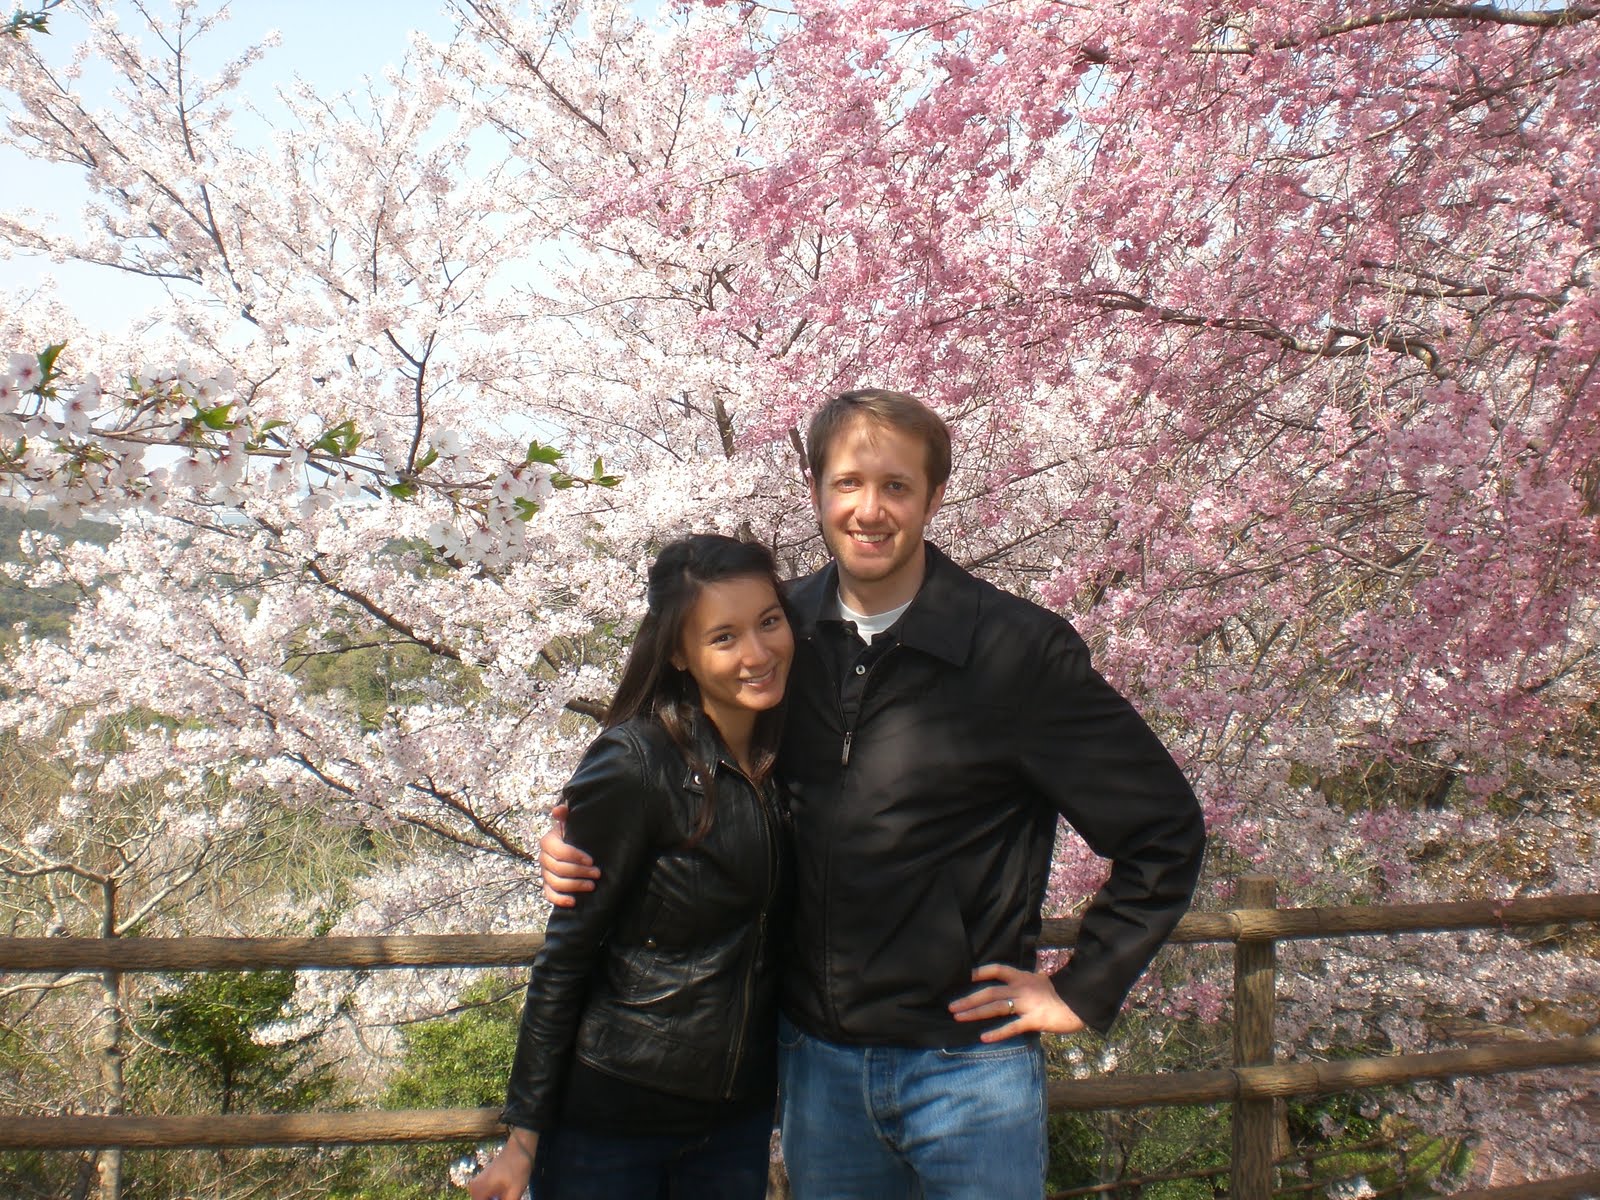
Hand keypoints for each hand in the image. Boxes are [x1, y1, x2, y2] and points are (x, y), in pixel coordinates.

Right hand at [466, 1129, 536, 1199]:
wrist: (520, 1148)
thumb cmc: (517, 1169)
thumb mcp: (513, 1194)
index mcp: (478, 1192)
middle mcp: (474, 1189)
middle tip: (511, 1198)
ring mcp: (478, 1185)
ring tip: (510, 1196)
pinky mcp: (484, 1182)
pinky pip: (489, 1196)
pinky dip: (497, 1199)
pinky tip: (508, 1196)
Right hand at [540, 803, 598, 908]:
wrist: (572, 845)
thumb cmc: (574, 833)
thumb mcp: (571, 822)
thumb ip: (566, 815)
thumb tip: (558, 810)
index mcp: (548, 842)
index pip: (559, 851)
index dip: (575, 857)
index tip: (592, 860)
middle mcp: (543, 858)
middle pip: (558, 869)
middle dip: (579, 872)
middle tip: (597, 873)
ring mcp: (544, 873)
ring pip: (555, 883)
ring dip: (574, 886)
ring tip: (592, 885)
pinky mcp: (548, 886)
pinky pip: (549, 895)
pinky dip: (560, 900)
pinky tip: (573, 902)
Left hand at [948, 964, 1086, 1041]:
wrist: (1082, 1003)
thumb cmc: (1063, 995)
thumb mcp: (1043, 982)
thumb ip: (1029, 982)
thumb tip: (1020, 982)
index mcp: (1024, 977)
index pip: (998, 969)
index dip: (980, 972)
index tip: (965, 976)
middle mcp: (1022, 988)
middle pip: (990, 992)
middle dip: (969, 999)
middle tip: (951, 1006)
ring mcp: (1027, 1004)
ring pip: (996, 1007)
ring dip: (975, 1012)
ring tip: (958, 1017)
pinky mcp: (1034, 1020)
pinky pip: (1012, 1026)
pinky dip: (997, 1032)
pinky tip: (984, 1038)